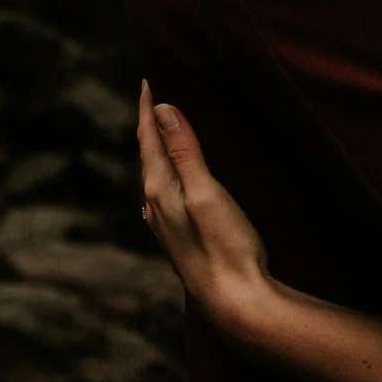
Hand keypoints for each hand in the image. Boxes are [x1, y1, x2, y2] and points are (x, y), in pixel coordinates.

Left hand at [137, 83, 273, 333]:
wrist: (234, 302)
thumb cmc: (225, 246)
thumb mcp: (206, 191)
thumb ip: (185, 150)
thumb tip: (160, 107)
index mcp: (158, 190)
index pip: (148, 137)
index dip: (147, 107)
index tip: (147, 78)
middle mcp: (154, 206)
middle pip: (147, 155)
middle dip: (148, 125)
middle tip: (151, 96)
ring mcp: (164, 225)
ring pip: (153, 177)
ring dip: (156, 151)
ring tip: (160, 133)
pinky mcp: (180, 238)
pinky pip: (163, 195)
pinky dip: (165, 175)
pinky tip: (166, 186)